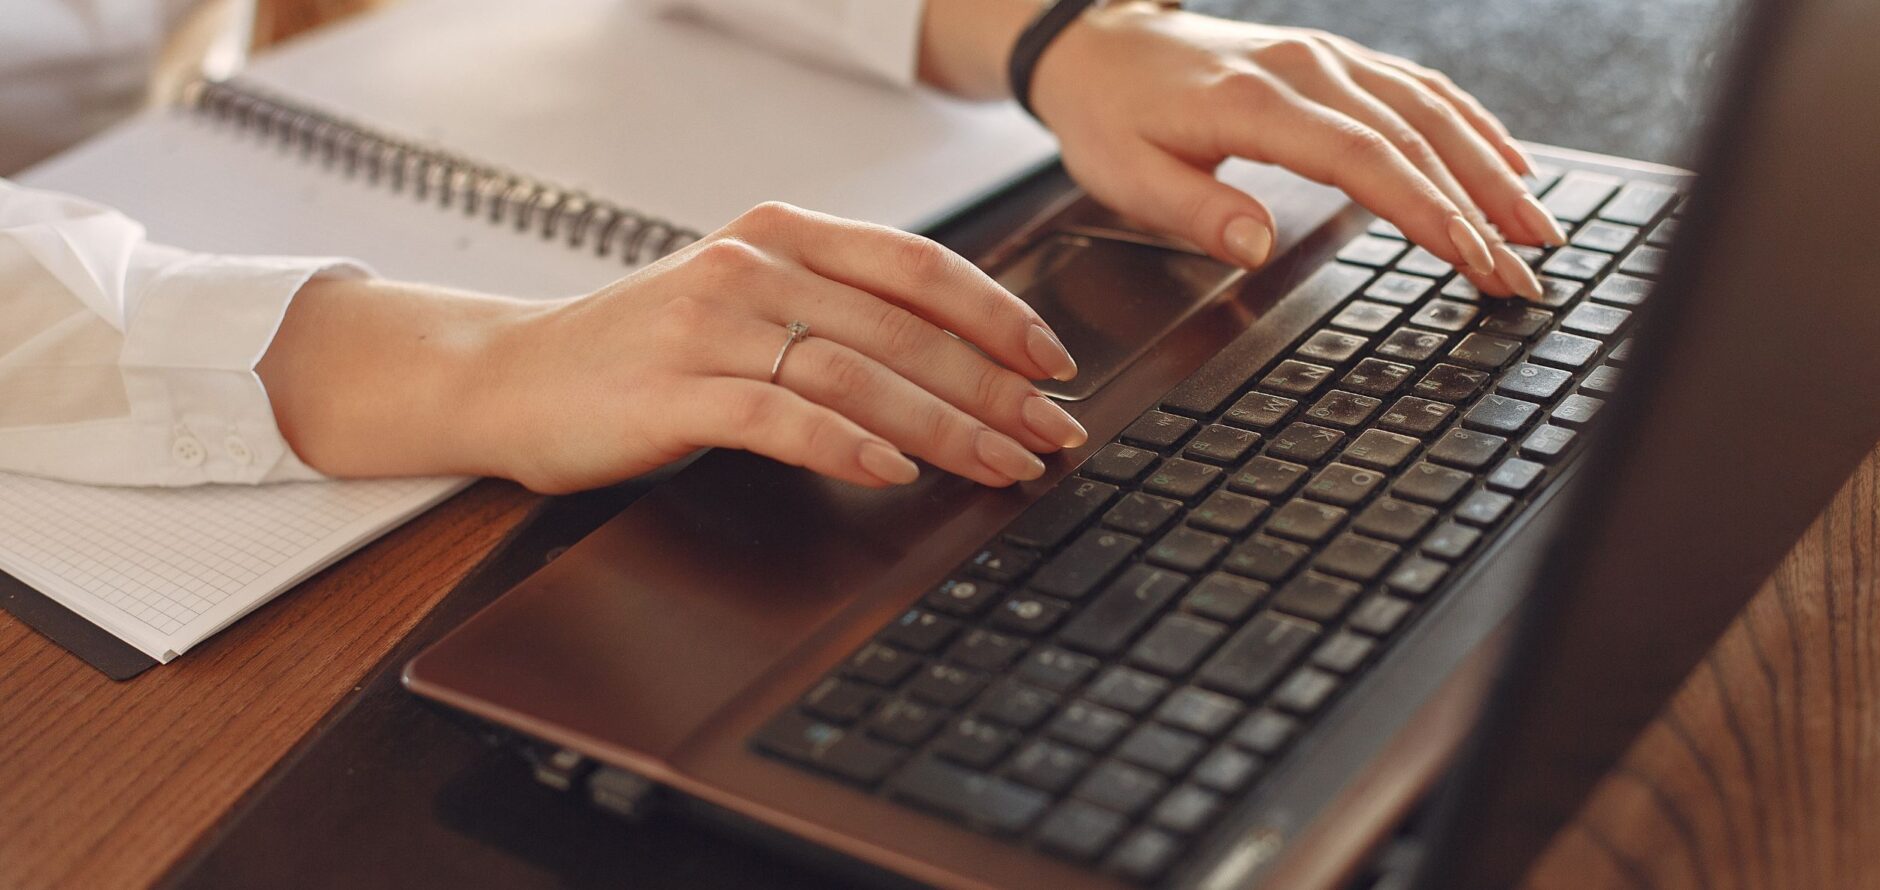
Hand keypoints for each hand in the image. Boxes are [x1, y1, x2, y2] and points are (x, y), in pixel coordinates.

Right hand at [261, 203, 1087, 493]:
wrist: (509, 377)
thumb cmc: (638, 351)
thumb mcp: (743, 303)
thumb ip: (833, 312)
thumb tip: (955, 359)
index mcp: (779, 235)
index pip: (916, 265)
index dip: (998, 314)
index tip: (1055, 363)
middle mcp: (751, 267)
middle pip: (904, 326)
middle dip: (996, 387)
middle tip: (1053, 433)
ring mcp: (710, 326)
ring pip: (858, 371)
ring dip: (945, 424)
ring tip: (1003, 464)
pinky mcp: (674, 390)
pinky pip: (780, 417)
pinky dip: (847, 445)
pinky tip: (893, 472)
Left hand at [920, 1, 1564, 298]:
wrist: (1098, 45)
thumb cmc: (1110, 115)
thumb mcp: (1124, 175)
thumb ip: (1193, 210)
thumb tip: (1255, 245)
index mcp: (1257, 103)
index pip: (1364, 158)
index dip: (1425, 210)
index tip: (1471, 257)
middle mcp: (1307, 70)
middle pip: (1415, 138)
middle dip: (1479, 208)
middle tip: (1526, 271)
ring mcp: (1328, 59)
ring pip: (1431, 109)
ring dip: (1492, 169)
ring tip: (1539, 229)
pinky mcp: (1335, 61)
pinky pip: (1419, 88)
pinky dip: (1472, 126)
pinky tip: (1509, 165)